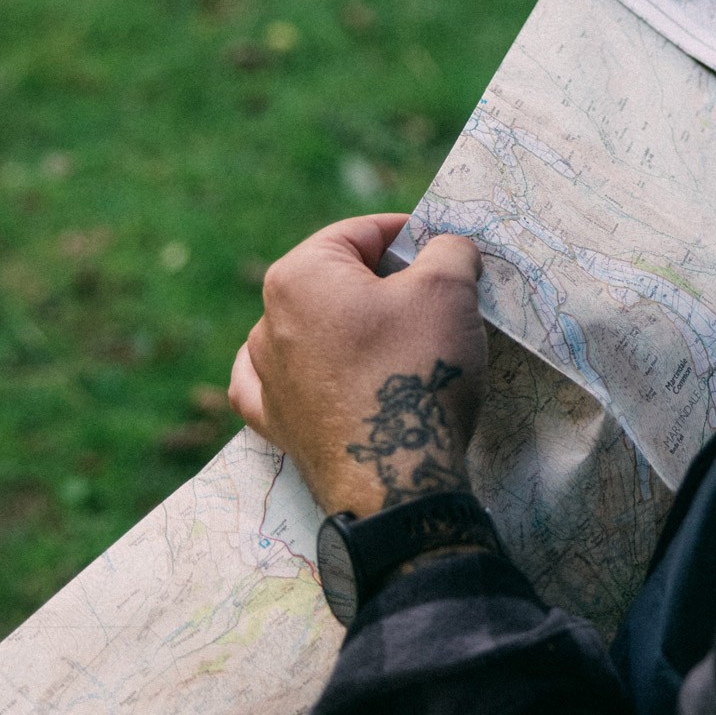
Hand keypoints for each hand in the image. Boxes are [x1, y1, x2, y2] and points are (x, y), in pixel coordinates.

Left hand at [228, 214, 487, 517]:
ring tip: (399, 340)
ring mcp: (266, 375)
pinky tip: (317, 368)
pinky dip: (302, 368)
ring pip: (308, 327)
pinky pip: (278, 379)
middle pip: (336, 279)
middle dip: (383, 283)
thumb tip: (447, 248)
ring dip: (349, 326)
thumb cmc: (417, 372)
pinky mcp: (276, 422)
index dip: (410, 235)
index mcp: (300, 275)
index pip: (362, 233)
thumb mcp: (448, 289)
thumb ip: (449, 251)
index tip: (444, 251)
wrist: (396, 481)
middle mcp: (268, 320)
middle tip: (434, 298)